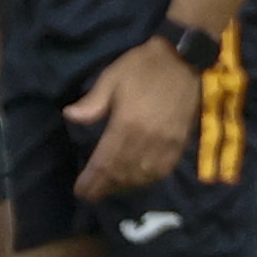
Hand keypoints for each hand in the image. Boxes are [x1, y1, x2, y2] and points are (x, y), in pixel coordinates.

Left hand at [64, 37, 203, 196]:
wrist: (186, 61)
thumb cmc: (145, 67)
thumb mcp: (113, 77)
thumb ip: (93, 101)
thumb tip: (70, 117)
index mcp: (126, 124)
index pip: (104, 162)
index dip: (91, 181)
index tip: (80, 191)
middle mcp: (146, 141)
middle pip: (121, 174)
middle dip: (104, 188)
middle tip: (90, 195)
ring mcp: (165, 145)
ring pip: (141, 176)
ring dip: (123, 186)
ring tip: (109, 189)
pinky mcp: (179, 145)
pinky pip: (160, 171)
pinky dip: (145, 180)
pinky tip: (135, 180)